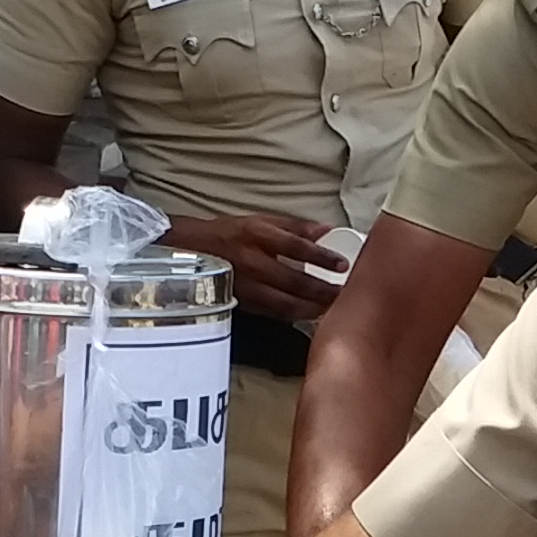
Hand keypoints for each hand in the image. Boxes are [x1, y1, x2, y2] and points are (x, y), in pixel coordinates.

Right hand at [166, 213, 347, 322]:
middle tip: (345, 293)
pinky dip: (296, 316)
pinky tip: (312, 315)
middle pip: (293, 280)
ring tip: (334, 308)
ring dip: (313, 308)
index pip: (294, 246)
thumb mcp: (260, 220)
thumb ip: (294, 226)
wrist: (190, 252)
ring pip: (285, 303)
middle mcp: (251, 262)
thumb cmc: (228, 233)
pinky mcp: (244, 304)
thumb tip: (326, 229)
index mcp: (256, 235)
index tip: (342, 264)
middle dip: (323, 290)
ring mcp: (247, 286)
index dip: (320, 256)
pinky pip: (274, 313)